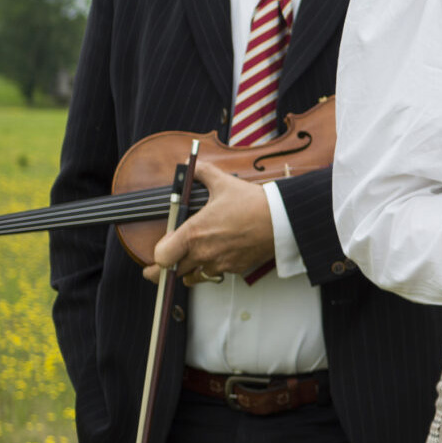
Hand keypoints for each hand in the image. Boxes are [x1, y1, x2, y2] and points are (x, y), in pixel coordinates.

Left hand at [143, 162, 275, 285]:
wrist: (283, 219)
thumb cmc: (254, 203)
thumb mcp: (224, 183)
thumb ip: (202, 173)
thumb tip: (191, 164)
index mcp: (194, 233)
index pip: (161, 258)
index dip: (157, 256)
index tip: (160, 251)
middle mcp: (204, 252)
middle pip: (172, 273)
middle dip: (167, 269)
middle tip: (166, 264)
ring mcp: (220, 263)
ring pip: (193, 277)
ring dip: (190, 270)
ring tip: (194, 259)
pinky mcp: (236, 269)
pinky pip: (217, 274)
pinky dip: (214, 268)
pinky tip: (220, 254)